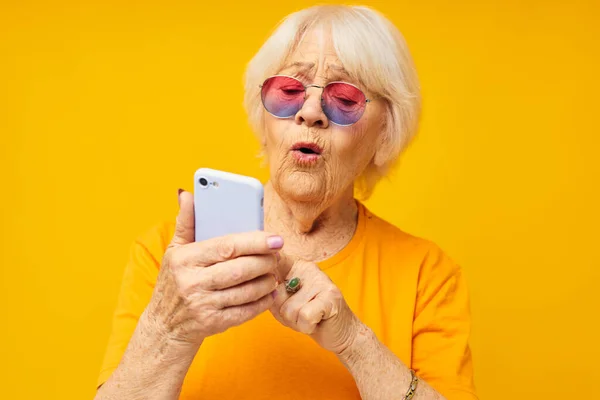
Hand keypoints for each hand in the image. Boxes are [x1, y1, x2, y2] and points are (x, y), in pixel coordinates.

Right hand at [143, 190, 282, 346]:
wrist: (164, 325)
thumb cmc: (174, 282)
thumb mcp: (174, 251)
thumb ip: (186, 222)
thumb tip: (188, 194)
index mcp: (184, 259)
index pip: (226, 246)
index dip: (255, 241)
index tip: (275, 238)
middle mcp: (191, 282)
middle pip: (240, 269)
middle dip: (265, 261)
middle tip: (277, 255)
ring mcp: (202, 305)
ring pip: (246, 291)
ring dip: (266, 281)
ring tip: (273, 273)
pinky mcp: (213, 323)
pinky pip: (245, 312)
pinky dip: (262, 302)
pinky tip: (269, 293)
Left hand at [270, 254, 362, 354]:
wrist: (340, 332)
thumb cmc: (307, 316)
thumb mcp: (284, 302)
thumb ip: (271, 291)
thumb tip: (264, 284)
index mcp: (295, 265)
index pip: (272, 261)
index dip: (264, 277)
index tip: (267, 285)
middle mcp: (308, 268)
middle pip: (275, 295)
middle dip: (281, 313)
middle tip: (298, 314)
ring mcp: (321, 280)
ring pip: (289, 309)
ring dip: (295, 322)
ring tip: (308, 318)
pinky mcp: (331, 297)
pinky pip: (304, 316)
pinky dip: (306, 326)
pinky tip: (316, 322)